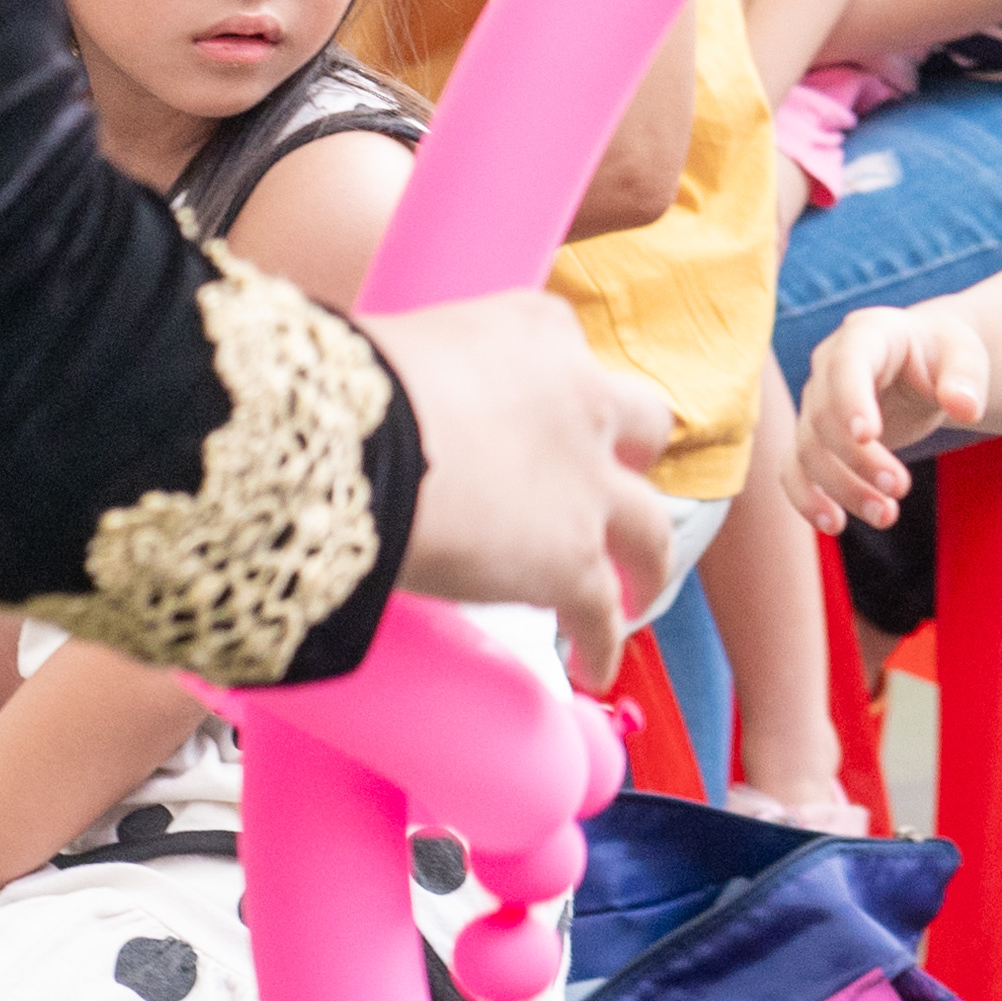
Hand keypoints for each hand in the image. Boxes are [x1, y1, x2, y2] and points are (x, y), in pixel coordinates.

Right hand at [373, 288, 675, 679]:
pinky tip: (592, 668)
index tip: (547, 413)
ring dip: (647, 563)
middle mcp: (583, 401)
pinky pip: (601, 614)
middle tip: (612, 488)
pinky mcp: (574, 564)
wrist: (355, 448)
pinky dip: (601, 644)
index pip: (569, 348)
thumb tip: (389, 395)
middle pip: (644, 427)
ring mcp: (588, 487)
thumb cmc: (350, 391)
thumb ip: (428, 370)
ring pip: (651, 530)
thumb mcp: (406, 345)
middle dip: (634, 457)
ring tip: (636, 593)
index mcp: (537, 332)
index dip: (560, 388)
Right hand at [791, 305, 995, 532]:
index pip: (847, 363)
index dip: (851, 399)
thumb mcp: (965, 355)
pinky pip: (794, 469)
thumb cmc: (944, 355)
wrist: (925, 365)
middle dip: (858, 459)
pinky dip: (806, 498)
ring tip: (886, 516)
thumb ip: (966, 377)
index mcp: (866, 334)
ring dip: (842, 488)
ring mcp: (815, 403)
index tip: (868, 436)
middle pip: (824, 416)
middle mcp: (828, 366)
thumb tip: (966, 408)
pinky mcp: (813, 438)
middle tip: (900, 488)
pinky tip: (834, 525)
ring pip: (808, 450)